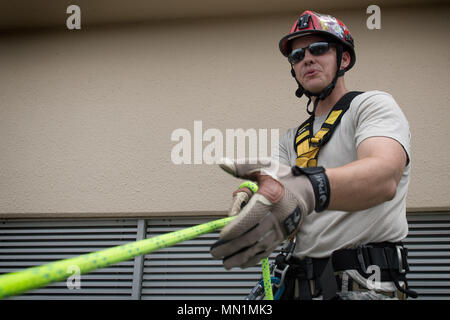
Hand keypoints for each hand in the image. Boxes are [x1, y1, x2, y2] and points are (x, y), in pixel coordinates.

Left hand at [211, 158, 327, 268]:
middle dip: (232, 246)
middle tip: (215, 252)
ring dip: (241, 257)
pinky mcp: (282, 236)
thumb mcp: (263, 167)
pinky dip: (254, 259)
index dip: (235, 228)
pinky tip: (241, 263)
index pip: (251, 217)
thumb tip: (222, 163)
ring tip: (225, 263)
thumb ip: (241, 167)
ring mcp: (280, 228)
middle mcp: (276, 216)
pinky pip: (267, 251)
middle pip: (252, 236)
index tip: (221, 235)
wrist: (307, 190)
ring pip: (259, 247)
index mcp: (270, 198)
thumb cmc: (282, 178)